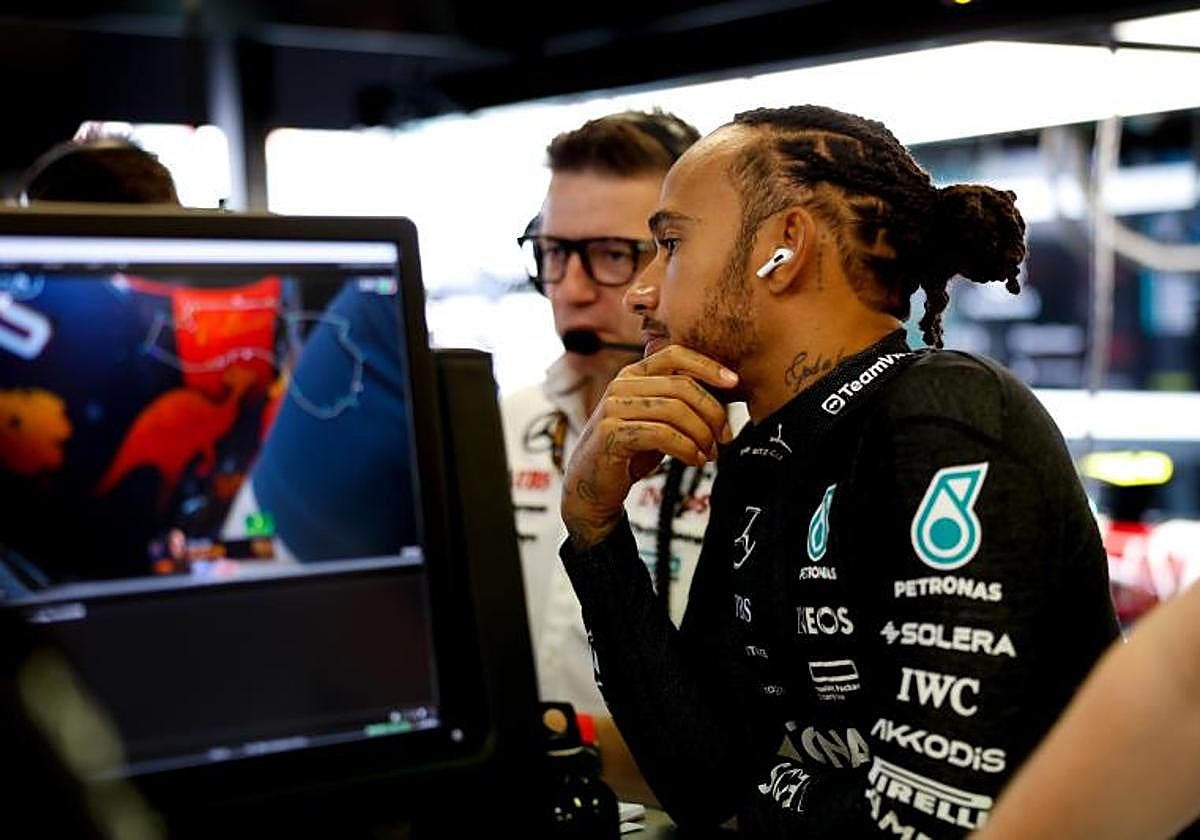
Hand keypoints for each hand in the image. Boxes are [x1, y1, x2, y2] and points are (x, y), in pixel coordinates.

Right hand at [561, 345, 737, 550]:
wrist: (593, 486)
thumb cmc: (630, 452)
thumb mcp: (658, 421)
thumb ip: (681, 404)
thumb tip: (727, 395)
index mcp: (633, 374)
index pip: (675, 354)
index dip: (708, 365)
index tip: (734, 383)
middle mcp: (621, 385)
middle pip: (681, 386)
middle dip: (712, 412)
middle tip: (724, 437)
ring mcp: (613, 407)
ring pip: (675, 410)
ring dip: (701, 435)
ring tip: (710, 454)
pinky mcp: (611, 433)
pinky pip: (662, 434)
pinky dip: (686, 448)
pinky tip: (694, 460)